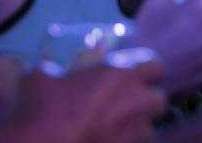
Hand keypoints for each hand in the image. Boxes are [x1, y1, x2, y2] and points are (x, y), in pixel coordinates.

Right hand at [0, 61, 164, 142]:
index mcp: (124, 77)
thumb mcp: (43, 78)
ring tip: (117, 129)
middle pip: (159, 99)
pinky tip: (108, 142)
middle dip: (146, 101)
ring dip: (138, 126)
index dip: (146, 72)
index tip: (134, 77)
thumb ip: (63, 70)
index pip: (155, 67)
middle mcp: (139, 103)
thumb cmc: (42, 110)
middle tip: (126, 105)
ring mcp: (137, 133)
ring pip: (151, 127)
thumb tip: (61, 66)